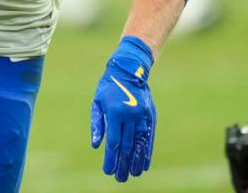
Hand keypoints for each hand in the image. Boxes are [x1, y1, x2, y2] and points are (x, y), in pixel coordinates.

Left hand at [90, 36, 155, 181]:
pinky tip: (145, 163)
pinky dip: (147, 151)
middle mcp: (130, 115)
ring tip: (133, 174)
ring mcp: (142, 116)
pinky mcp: (150, 116)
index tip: (108, 170)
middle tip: (120, 178)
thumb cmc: (108, 87)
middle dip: (123, 164)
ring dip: (136, 161)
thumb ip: (97, 124)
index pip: (114, 142)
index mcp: (115, 112)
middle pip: (127, 146)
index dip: (111, 158)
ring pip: (140, 144)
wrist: (129, 69)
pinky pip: (149, 137)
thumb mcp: (97, 103)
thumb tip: (97, 146)